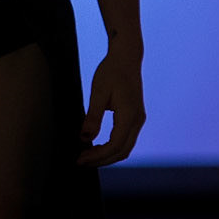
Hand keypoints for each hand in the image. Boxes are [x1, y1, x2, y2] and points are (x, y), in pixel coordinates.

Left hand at [77, 51, 144, 165]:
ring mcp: (138, 119)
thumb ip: (92, 117)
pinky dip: (111, 148)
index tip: (80, 159)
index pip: (114, 146)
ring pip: (125, 148)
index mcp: (129, 115)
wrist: (126, 57)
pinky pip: (125, 140)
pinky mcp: (135, 117)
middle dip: (101, 160)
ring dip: (106, 156)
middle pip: (121, 152)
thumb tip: (84, 138)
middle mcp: (137, 120)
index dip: (97, 156)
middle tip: (81, 161)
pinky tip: (97, 146)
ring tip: (87, 155)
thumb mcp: (98, 93)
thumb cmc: (111, 71)